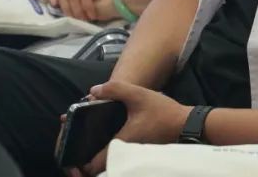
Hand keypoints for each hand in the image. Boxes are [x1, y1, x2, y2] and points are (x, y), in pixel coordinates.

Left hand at [72, 81, 190, 176]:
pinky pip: (114, 159)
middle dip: (82, 162)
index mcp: (121, 144)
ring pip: (106, 164)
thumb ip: (115, 89)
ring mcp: (131, 156)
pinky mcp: (136, 153)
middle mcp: (124, 155)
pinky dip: (105, 153)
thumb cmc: (163, 112)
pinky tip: (102, 137)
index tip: (71, 149)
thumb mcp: (139, 95)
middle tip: (73, 146)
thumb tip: (93, 91)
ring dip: (94, 156)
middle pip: (96, 168)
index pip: (93, 166)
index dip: (78, 161)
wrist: (186, 124)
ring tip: (84, 140)